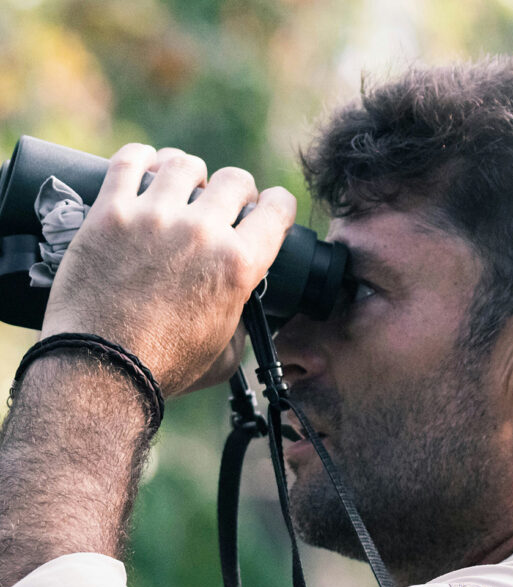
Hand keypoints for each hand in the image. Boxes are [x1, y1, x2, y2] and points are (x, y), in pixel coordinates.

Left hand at [41, 143, 295, 396]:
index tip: (267, 208)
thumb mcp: (226, 353)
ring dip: (189, 173)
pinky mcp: (111, 213)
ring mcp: (155, 217)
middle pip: (235, 179)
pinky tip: (144, 167)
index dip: (278, 204)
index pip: (277, 208)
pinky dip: (141, 158)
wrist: (101, 370)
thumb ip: (242, 322)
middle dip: (235, 191)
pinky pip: (130, 160)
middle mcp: (202, 232)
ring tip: (179, 188)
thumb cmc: (165, 367)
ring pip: (184, 163)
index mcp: (238, 264)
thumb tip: (241, 306)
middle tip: (220, 205)